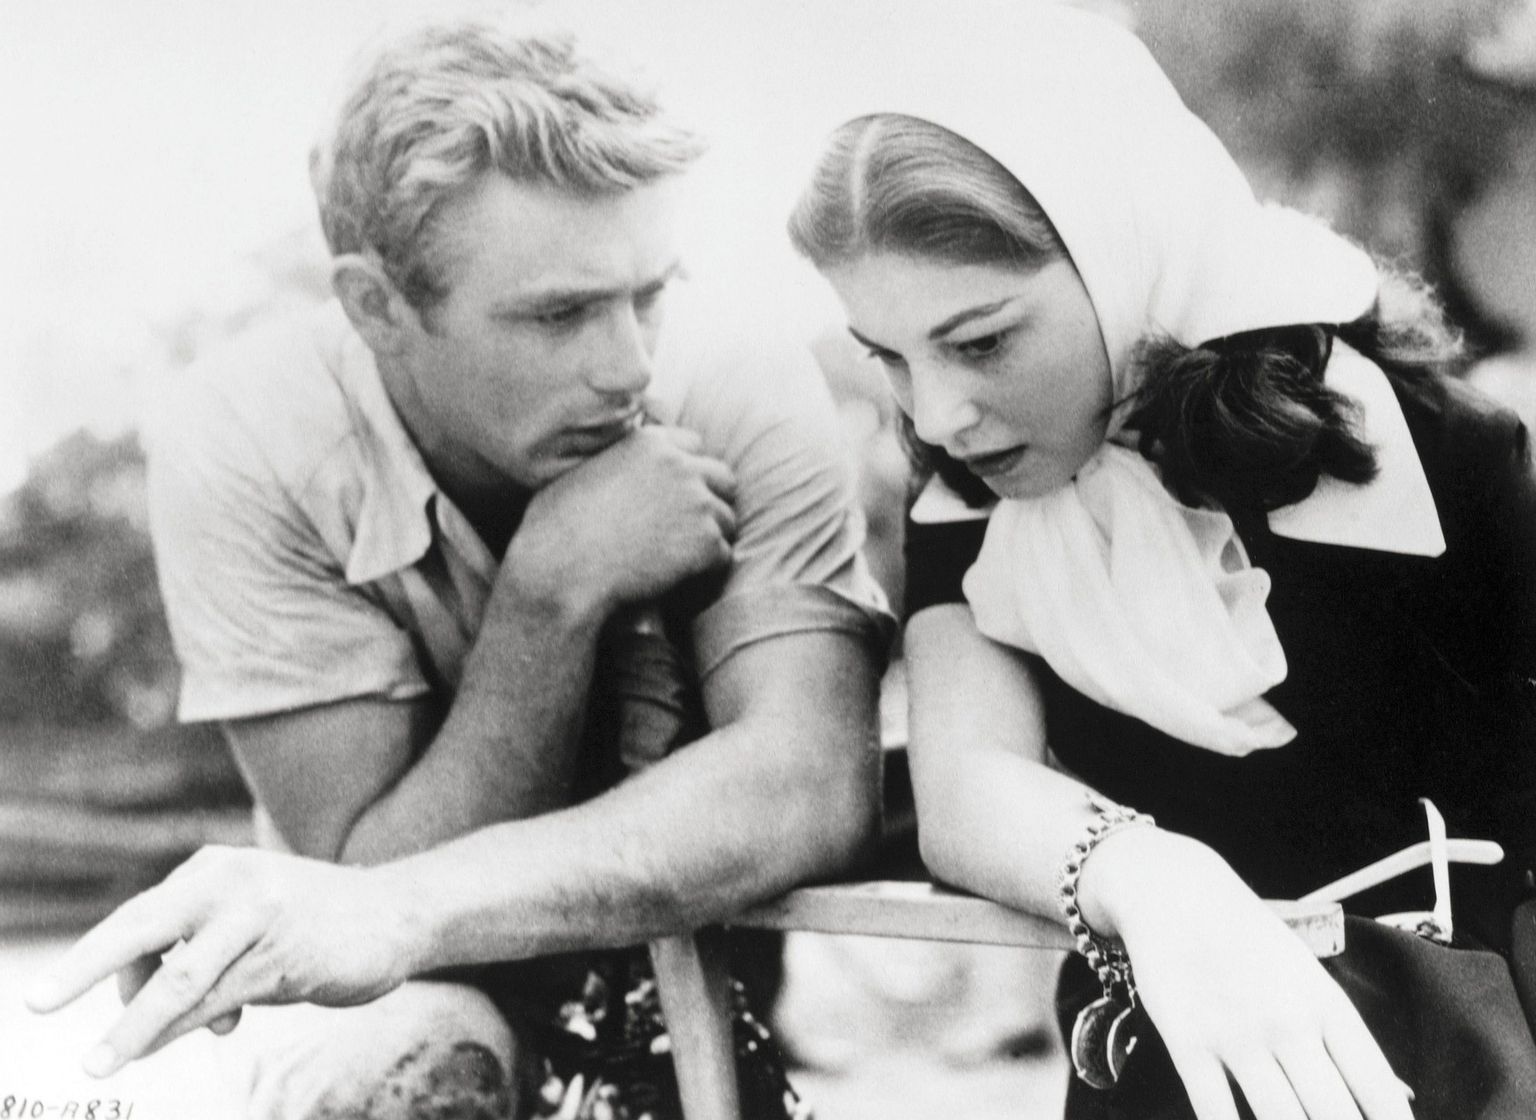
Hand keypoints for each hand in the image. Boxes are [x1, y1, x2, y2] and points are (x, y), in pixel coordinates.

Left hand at [25, 846, 421, 1077]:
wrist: (397, 913)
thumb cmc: (313, 923)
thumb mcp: (247, 926)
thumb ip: (198, 953)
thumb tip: (144, 1014)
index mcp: (214, 868)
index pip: (140, 918)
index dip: (106, 965)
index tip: (78, 1001)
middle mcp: (231, 882)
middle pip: (143, 926)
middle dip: (85, 967)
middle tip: (37, 1003)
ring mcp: (259, 916)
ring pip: (181, 978)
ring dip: (135, 1027)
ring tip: (100, 1063)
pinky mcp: (286, 954)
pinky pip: (220, 1000)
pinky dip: (188, 1029)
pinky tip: (187, 1042)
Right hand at [507, 425, 736, 614]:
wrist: (561, 570)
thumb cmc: (555, 528)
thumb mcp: (577, 472)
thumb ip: (613, 460)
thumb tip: (625, 469)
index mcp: (648, 443)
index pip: (693, 446)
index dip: (686, 473)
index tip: (675, 498)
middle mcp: (679, 465)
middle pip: (722, 478)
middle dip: (710, 502)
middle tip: (690, 531)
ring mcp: (696, 502)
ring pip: (727, 519)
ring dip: (710, 539)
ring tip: (682, 561)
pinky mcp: (705, 541)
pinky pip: (724, 556)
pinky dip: (707, 571)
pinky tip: (682, 580)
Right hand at [1090, 831, 1414, 1119]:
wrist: (1175, 892)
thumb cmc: (1248, 937)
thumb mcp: (1307, 974)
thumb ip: (1344, 1038)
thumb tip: (1397, 1097)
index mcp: (1326, 1003)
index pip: (1377, 1087)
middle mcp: (1287, 1021)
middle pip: (1333, 1114)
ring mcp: (1235, 1034)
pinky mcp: (1186, 1042)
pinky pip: (1215, 1112)